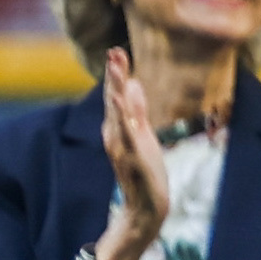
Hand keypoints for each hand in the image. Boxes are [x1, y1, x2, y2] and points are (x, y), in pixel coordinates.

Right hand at [94, 49, 173, 259]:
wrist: (146, 209)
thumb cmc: (145, 172)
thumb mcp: (144, 135)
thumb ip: (137, 110)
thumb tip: (135, 83)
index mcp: (119, 129)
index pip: (116, 96)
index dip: (116, 74)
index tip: (117, 50)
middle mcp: (115, 137)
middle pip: (114, 101)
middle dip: (114, 77)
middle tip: (114, 52)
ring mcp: (123, 149)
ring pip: (118, 116)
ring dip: (117, 92)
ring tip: (118, 70)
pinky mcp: (134, 161)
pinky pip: (129, 137)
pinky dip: (126, 121)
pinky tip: (125, 105)